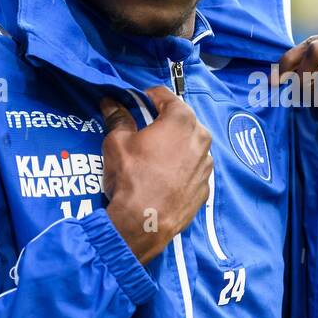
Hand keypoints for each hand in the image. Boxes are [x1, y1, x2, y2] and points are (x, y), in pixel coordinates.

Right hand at [99, 87, 212, 263]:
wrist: (145, 221)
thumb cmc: (131, 176)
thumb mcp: (117, 142)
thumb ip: (118, 119)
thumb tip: (111, 103)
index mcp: (181, 120)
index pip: (166, 96)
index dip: (150, 96)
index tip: (139, 101)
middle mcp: (201, 138)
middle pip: (183, 119)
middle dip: (166, 120)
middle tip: (147, 129)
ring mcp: (206, 164)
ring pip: (192, 144)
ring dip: (177, 144)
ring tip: (156, 155)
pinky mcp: (205, 186)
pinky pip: (194, 168)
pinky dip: (183, 167)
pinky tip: (166, 177)